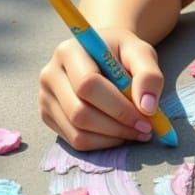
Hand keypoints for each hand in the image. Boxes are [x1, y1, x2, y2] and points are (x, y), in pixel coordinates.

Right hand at [38, 26, 164, 150]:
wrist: (101, 54)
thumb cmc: (122, 53)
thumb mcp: (141, 53)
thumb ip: (149, 75)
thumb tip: (147, 108)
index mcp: (69, 52)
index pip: (88, 84)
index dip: (119, 106)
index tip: (147, 117)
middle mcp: (50, 75)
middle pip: (80, 112)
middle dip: (117, 126)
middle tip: (145, 129)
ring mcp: (45, 97)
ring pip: (77, 132)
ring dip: (112, 138)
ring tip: (136, 131)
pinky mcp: (48, 116)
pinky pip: (75, 141)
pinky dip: (102, 143)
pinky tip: (119, 133)